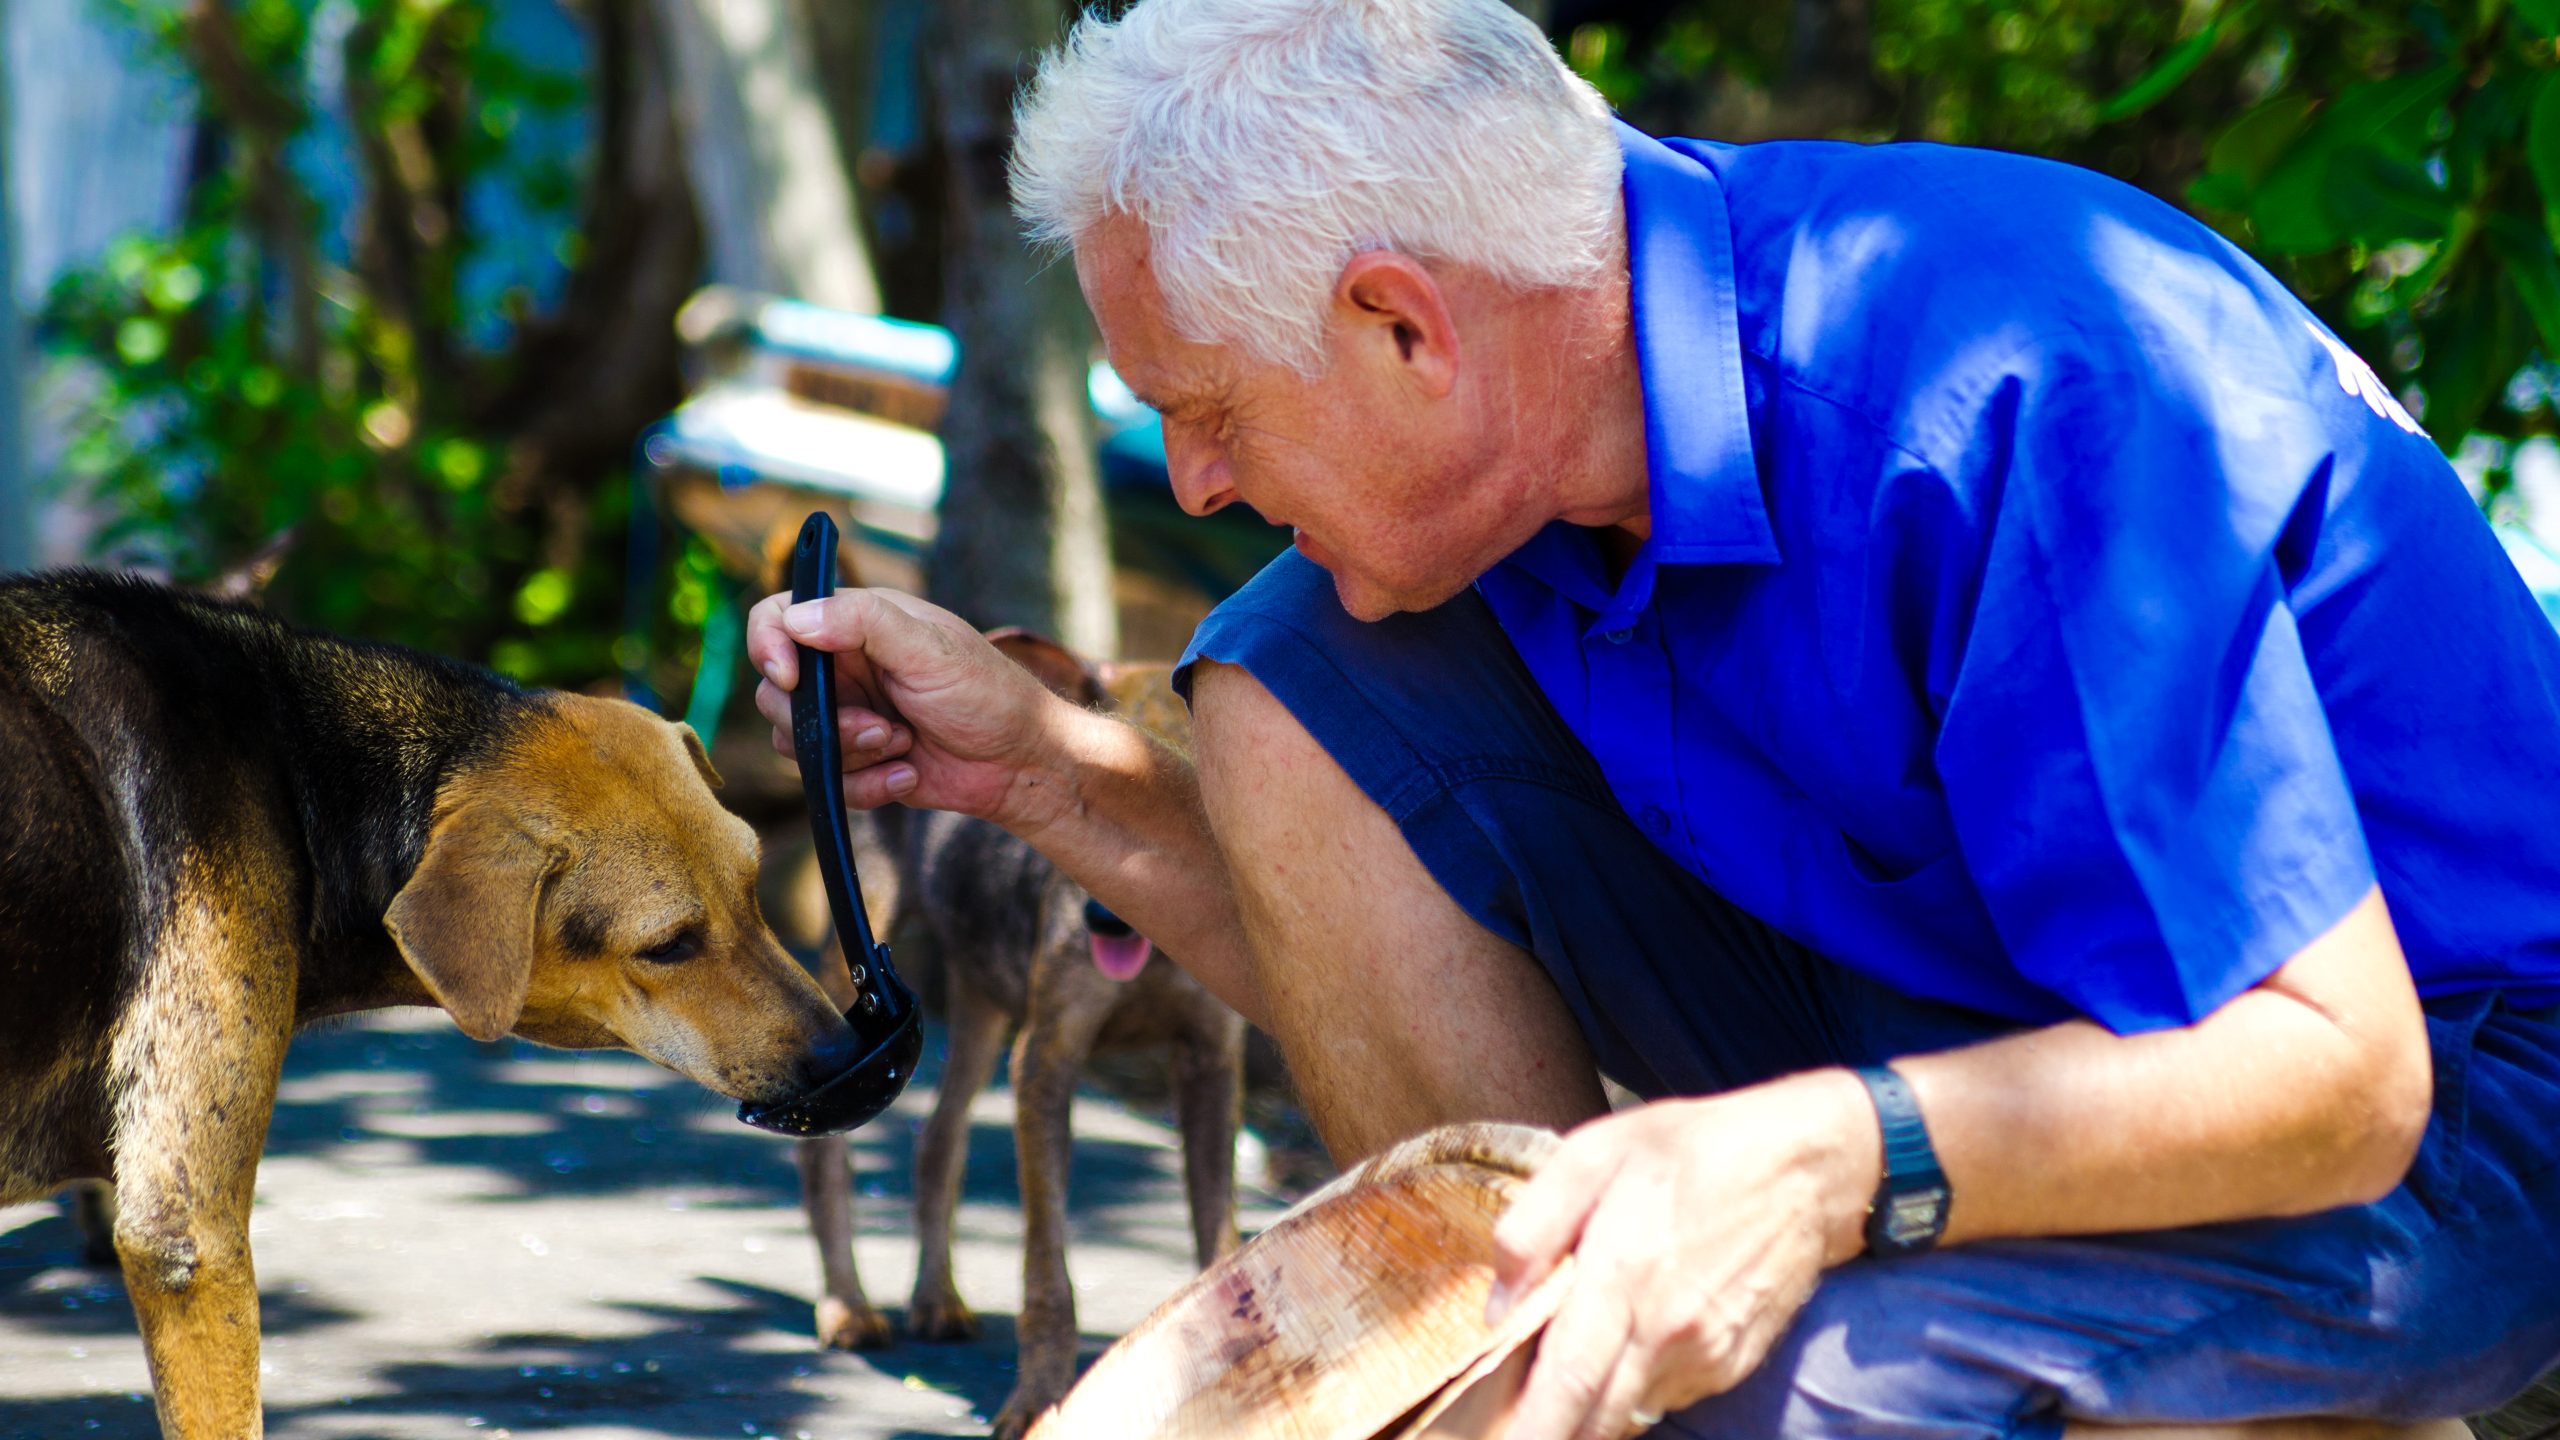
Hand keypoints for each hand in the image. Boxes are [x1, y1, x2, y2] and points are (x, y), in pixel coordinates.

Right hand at [745, 588, 1070, 825]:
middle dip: (823, 721)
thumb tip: (796, 617)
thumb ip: (863, 622)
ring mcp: (848, 715)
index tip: (791, 679)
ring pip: (797, 742)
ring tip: (903, 745)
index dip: (768, 646)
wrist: (1021, 762)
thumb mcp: (930, 648)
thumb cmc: (987, 692)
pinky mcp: (858, 761)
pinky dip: (867, 785)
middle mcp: (844, 667)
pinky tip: (909, 775)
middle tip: (880, 726)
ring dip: (851, 753)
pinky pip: (829, 782)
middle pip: (776, 693)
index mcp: (856, 623)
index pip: (777, 617)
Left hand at [1487, 1072, 1880, 1439]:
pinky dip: (1633, 1387)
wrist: (1806, 1166)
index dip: (1529, 1429)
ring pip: (1628, 1412)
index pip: (1565, 1386)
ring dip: (1590, 1406)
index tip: (1496, 1439)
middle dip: (1550, 1428)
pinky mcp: (1732, 1365)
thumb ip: (1533, 1228)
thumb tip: (1498, 1307)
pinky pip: (1665, 1396)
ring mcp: (1705, 1357)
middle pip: (1593, 1421)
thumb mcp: (1594, 1154)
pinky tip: (1624, 1343)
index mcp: (1622, 1278)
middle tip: (1513, 1413)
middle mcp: (1665, 1334)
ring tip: (1567, 1366)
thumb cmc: (1693, 1149)